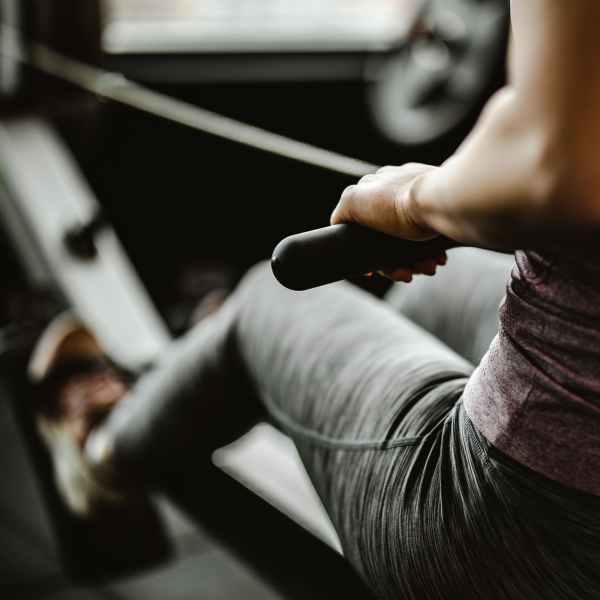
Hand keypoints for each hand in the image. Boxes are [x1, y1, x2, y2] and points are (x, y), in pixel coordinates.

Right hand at [330, 164, 445, 281]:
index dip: (365, 251)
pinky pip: (431, 236)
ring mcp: (420, 199)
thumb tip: (339, 224)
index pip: (362, 225)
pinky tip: (437, 258)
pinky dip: (431, 251)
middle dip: (395, 261)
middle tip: (406, 274)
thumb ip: (342, 211)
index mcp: (375, 186)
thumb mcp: (354, 201)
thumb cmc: (399, 203)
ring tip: (427, 268)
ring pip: (410, 241)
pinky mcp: (440, 209)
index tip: (373, 271)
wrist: (442, 202)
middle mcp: (397, 190)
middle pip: (387, 237)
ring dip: (415, 261)